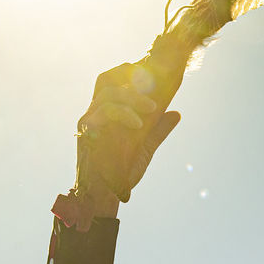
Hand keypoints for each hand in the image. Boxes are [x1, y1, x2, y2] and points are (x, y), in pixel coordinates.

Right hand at [75, 63, 181, 208]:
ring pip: (109, 94)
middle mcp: (96, 112)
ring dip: (133, 97)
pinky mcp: (87, 130)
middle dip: (127, 73)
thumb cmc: (122, 172)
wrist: (108, 194)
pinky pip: (104, 112)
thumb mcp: (146, 148)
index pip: (113, 81)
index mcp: (108, 112)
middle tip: (149, 78)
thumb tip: (176, 113)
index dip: (127, 71)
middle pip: (106, 79)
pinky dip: (124, 113)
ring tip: (152, 108)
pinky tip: (138, 123)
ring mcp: (90, 119)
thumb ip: (158, 130)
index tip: (148, 68)